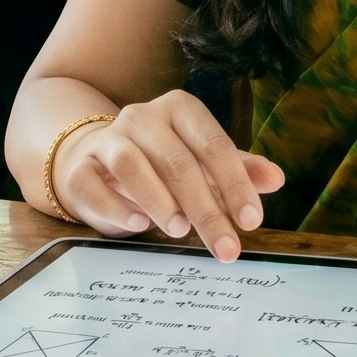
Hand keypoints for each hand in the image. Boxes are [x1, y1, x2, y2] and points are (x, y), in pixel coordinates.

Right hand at [49, 89, 286, 259]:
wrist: (95, 160)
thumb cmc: (161, 163)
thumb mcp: (203, 163)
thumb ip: (238, 171)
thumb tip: (276, 179)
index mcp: (180, 110)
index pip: (214, 145)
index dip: (236, 184)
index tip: (251, 222)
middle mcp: (142, 117)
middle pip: (178, 162)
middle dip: (206, 208)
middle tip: (225, 247)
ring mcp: (107, 139)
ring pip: (132, 164)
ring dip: (159, 200)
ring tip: (179, 230)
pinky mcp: (80, 167)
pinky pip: (94, 184)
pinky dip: (117, 207)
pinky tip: (138, 225)